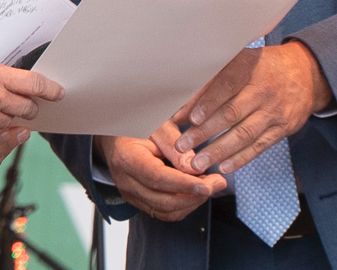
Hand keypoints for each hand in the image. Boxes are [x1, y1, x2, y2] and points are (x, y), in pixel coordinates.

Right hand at [94, 128, 225, 221]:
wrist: (118, 132)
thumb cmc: (138, 123)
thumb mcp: (157, 124)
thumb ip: (175, 145)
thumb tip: (195, 169)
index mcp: (126, 157)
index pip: (157, 178)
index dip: (184, 184)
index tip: (208, 185)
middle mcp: (124, 180)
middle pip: (163, 200)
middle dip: (194, 196)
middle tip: (218, 183)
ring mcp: (129, 193)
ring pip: (165, 211)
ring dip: (192, 202)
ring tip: (210, 186)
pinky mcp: (137, 200)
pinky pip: (163, 212)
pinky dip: (183, 206)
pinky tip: (196, 192)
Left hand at [172, 40, 331, 174]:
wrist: (306, 74)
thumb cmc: (262, 66)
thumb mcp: (241, 60)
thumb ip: (213, 77)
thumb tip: (183, 101)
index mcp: (249, 68)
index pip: (226, 85)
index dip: (207, 102)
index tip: (189, 118)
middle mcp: (262, 90)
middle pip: (231, 113)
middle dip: (204, 132)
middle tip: (183, 145)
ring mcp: (274, 111)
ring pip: (244, 134)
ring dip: (219, 150)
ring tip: (198, 162)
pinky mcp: (282, 129)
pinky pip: (259, 146)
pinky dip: (241, 158)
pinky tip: (223, 167)